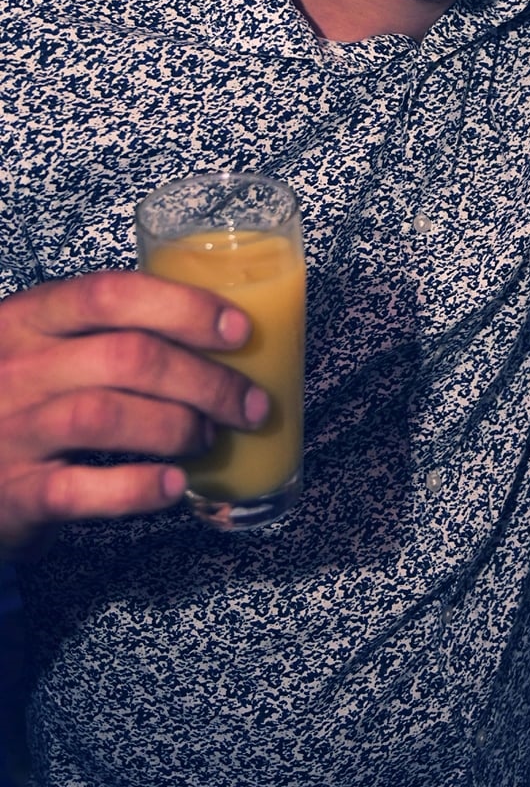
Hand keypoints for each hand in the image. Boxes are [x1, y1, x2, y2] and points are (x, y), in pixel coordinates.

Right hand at [0, 272, 268, 552]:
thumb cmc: (15, 401)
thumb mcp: (41, 348)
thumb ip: (103, 332)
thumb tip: (218, 329)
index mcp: (25, 318)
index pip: (109, 292)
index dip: (183, 307)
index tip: (239, 330)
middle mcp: (14, 369)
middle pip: (126, 357)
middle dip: (206, 380)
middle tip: (249, 404)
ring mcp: (9, 432)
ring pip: (106, 415)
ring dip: (177, 427)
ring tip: (207, 440)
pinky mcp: (12, 494)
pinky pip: (80, 489)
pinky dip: (138, 488)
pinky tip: (174, 487)